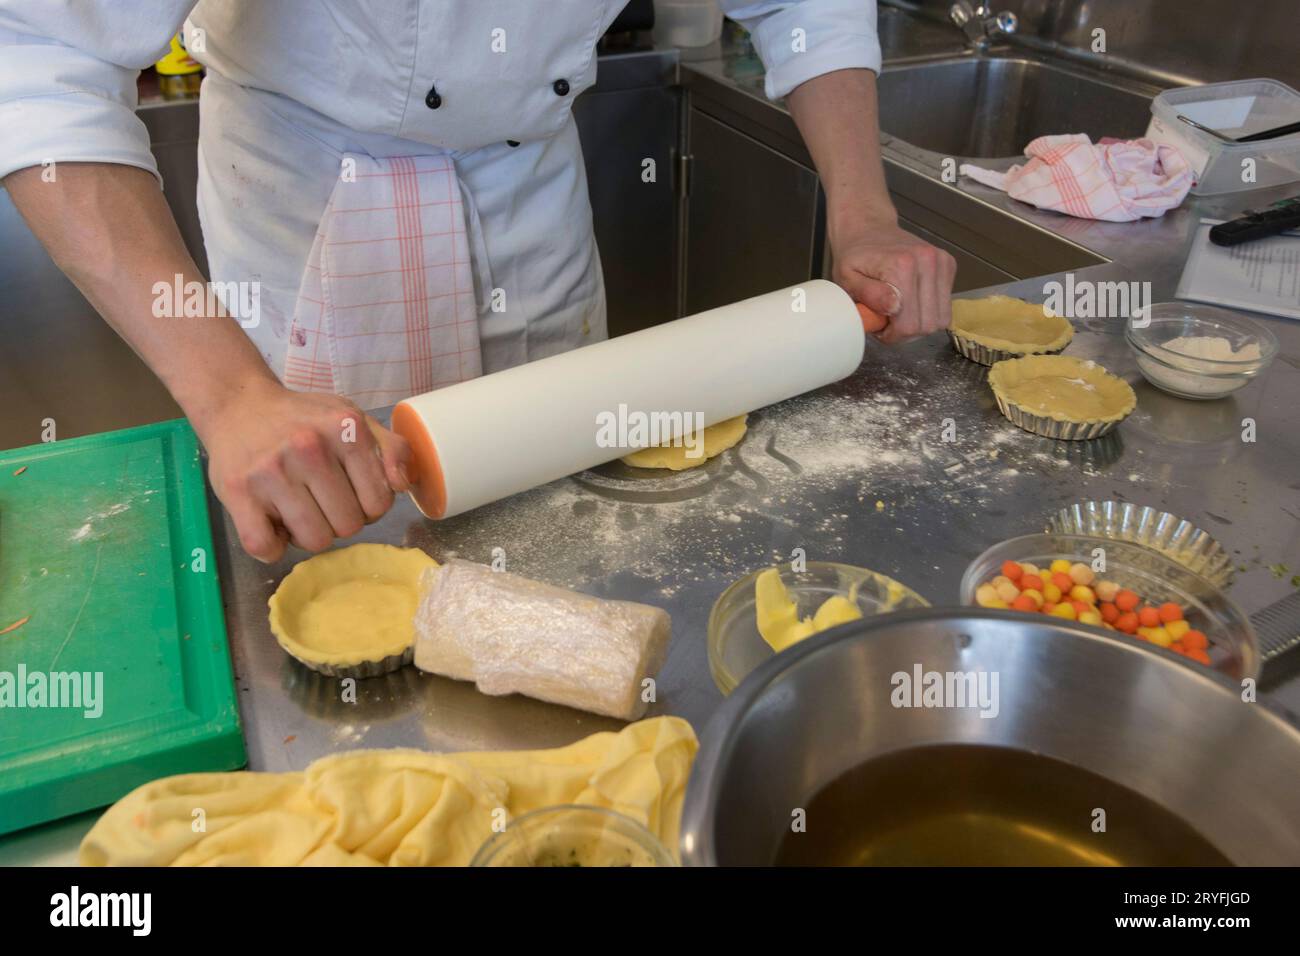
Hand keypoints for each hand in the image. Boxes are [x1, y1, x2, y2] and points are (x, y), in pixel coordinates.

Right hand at [199, 380, 411, 561]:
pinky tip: (271, 522)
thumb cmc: (303, 420)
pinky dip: (272, 546)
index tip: (349, 493)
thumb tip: (401, 485)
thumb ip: (392, 449)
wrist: (238, 406)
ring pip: (313, 541)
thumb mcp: (354, 419)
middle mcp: (309, 447)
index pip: (379, 503)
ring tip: (296, 507)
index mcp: (345, 429)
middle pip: (348, 526)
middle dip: (338, 520)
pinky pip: (266, 547)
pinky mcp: (238, 492)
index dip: (367, 506)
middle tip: (318, 499)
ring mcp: (271, 471)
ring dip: (307, 534)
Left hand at [831, 222, 956, 342]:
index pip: (909, 324)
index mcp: (902, 265)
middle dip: (906, 332)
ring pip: (941, 318)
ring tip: (899, 312)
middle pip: (928, 324)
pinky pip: (945, 306)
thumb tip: (894, 308)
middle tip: (888, 320)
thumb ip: (869, 294)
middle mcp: (927, 261)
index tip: (880, 327)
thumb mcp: (847, 278)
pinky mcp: (948, 265)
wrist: (869, 229)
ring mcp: (941, 262)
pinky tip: (911, 301)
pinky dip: (929, 311)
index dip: (893, 335)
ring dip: (920, 323)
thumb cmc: (855, 256)